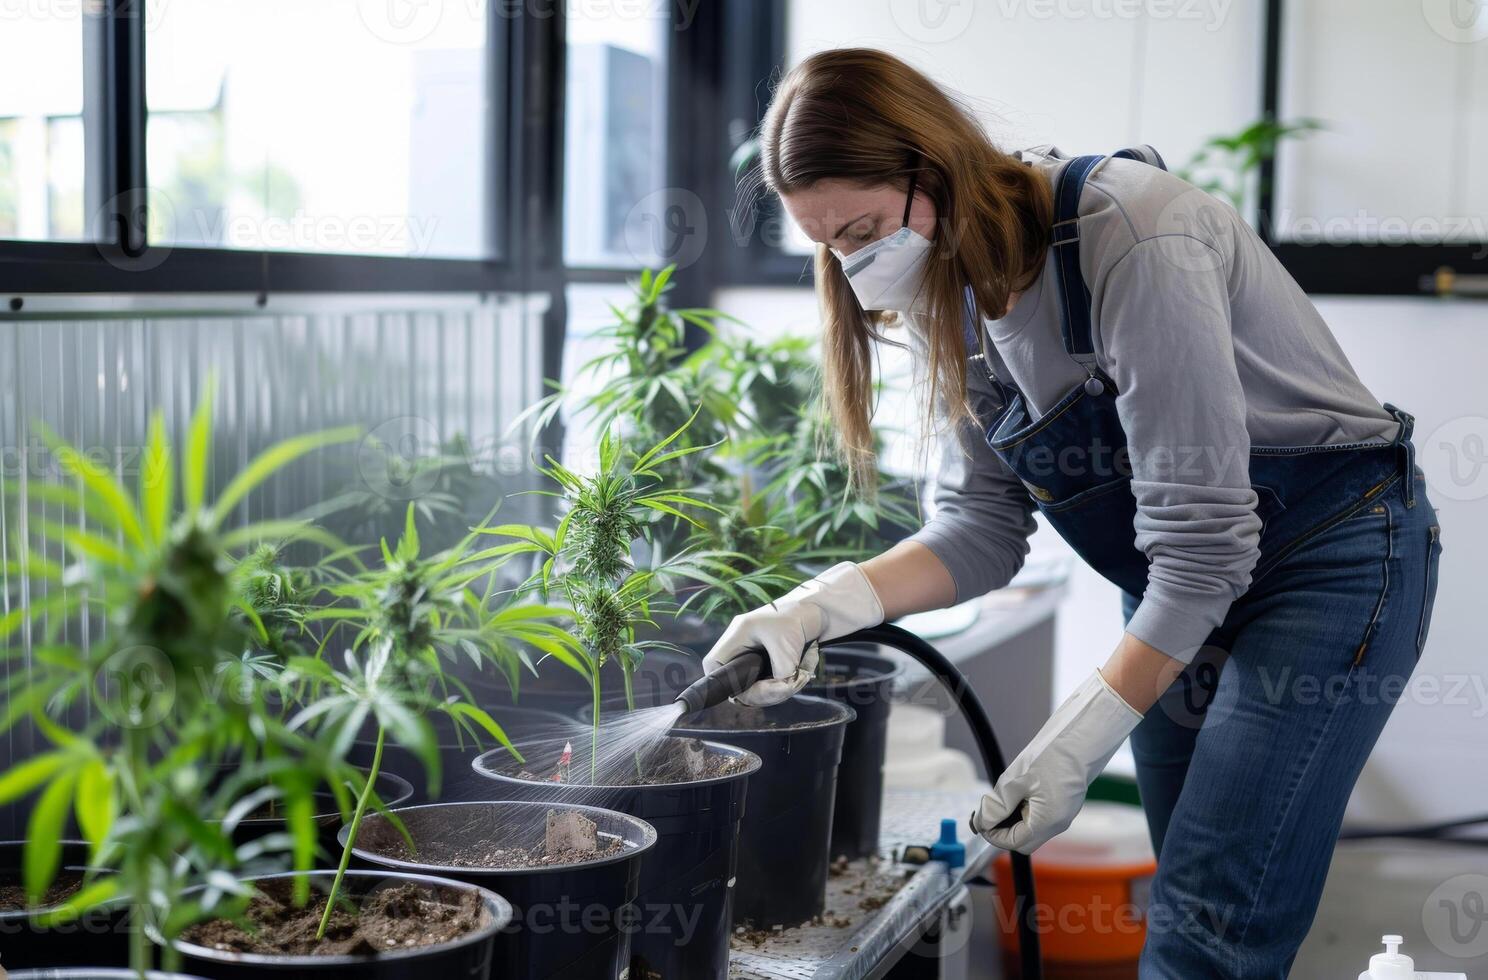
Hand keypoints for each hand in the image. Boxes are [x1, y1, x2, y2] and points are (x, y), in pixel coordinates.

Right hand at [700, 562, 884, 706]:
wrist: (816, 609)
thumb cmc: (796, 618)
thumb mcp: (787, 646)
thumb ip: (781, 672)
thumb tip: (781, 689)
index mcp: (736, 637)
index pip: (714, 667)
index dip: (726, 685)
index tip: (756, 689)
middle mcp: (740, 649)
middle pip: (737, 686)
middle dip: (764, 692)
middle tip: (789, 685)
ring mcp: (752, 658)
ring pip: (757, 689)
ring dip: (780, 689)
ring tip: (802, 674)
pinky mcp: (766, 665)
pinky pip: (771, 684)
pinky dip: (788, 683)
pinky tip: (803, 670)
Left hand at [970, 668, 1142, 852]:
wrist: (1080, 737)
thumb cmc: (1051, 755)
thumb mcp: (1016, 780)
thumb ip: (997, 805)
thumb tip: (982, 822)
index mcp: (1048, 821)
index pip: (1013, 842)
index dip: (993, 833)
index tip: (981, 818)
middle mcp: (1058, 824)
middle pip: (1023, 841)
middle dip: (1002, 829)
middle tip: (990, 810)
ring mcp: (1063, 815)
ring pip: (1031, 829)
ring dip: (1012, 819)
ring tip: (1002, 798)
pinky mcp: (1063, 805)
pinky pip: (1040, 817)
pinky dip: (1024, 810)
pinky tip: (1016, 793)